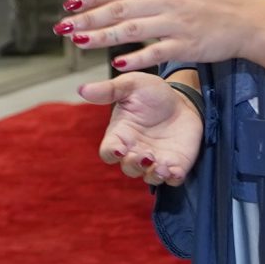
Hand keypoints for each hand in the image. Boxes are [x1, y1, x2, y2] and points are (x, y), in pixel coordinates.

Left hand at [61, 0, 264, 72]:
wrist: (250, 17)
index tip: (70, 4)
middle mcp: (166, 1)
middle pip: (119, 10)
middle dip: (88, 18)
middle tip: (63, 27)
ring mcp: (175, 24)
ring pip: (131, 31)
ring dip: (102, 37)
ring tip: (78, 42)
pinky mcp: (187, 46)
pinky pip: (157, 53)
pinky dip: (137, 57)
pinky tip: (117, 63)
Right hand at [78, 72, 203, 185]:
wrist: (182, 100)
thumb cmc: (151, 92)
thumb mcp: (131, 85)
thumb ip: (108, 90)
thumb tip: (82, 89)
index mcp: (120, 135)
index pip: (108, 152)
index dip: (112, 153)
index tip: (120, 149)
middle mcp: (135, 151)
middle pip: (128, 168)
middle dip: (135, 165)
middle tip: (146, 155)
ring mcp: (156, 161)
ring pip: (149, 177)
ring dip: (154, 175)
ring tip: (161, 166)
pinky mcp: (175, 164)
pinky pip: (172, 179)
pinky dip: (173, 178)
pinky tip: (175, 171)